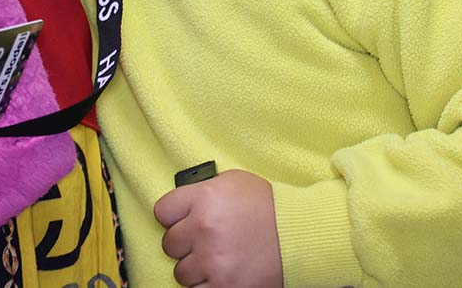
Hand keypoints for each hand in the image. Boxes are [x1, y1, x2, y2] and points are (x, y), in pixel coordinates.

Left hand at [155, 169, 282, 287]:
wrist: (299, 236)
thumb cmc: (266, 206)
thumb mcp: (231, 183)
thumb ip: (202, 191)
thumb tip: (182, 204)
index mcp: (204, 198)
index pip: (162, 211)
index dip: (172, 216)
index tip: (181, 220)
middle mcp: (204, 228)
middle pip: (169, 243)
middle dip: (185, 243)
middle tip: (204, 241)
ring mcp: (212, 261)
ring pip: (181, 272)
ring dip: (196, 267)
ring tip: (216, 258)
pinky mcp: (224, 287)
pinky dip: (206, 285)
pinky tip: (220, 273)